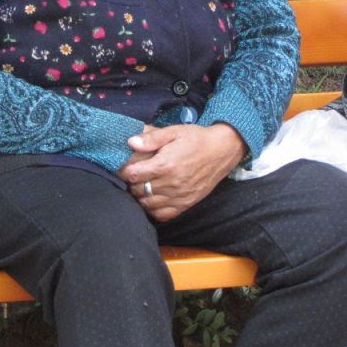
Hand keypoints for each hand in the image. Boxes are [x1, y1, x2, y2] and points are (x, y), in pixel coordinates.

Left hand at [118, 123, 246, 221]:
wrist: (222, 151)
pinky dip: (153, 209)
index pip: (132, 175)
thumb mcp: (174, 132)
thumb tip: (131, 142)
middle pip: (138, 190)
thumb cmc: (196, 139)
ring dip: (141, 196)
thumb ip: (152, 137)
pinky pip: (162, 214)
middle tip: (134, 174)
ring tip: (143, 185)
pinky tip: (153, 198)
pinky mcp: (186, 204)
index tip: (124, 166)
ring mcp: (179, 197)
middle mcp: (171, 184)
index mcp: (165, 165)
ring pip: (147, 204)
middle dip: (132, 182)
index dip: (124, 171)